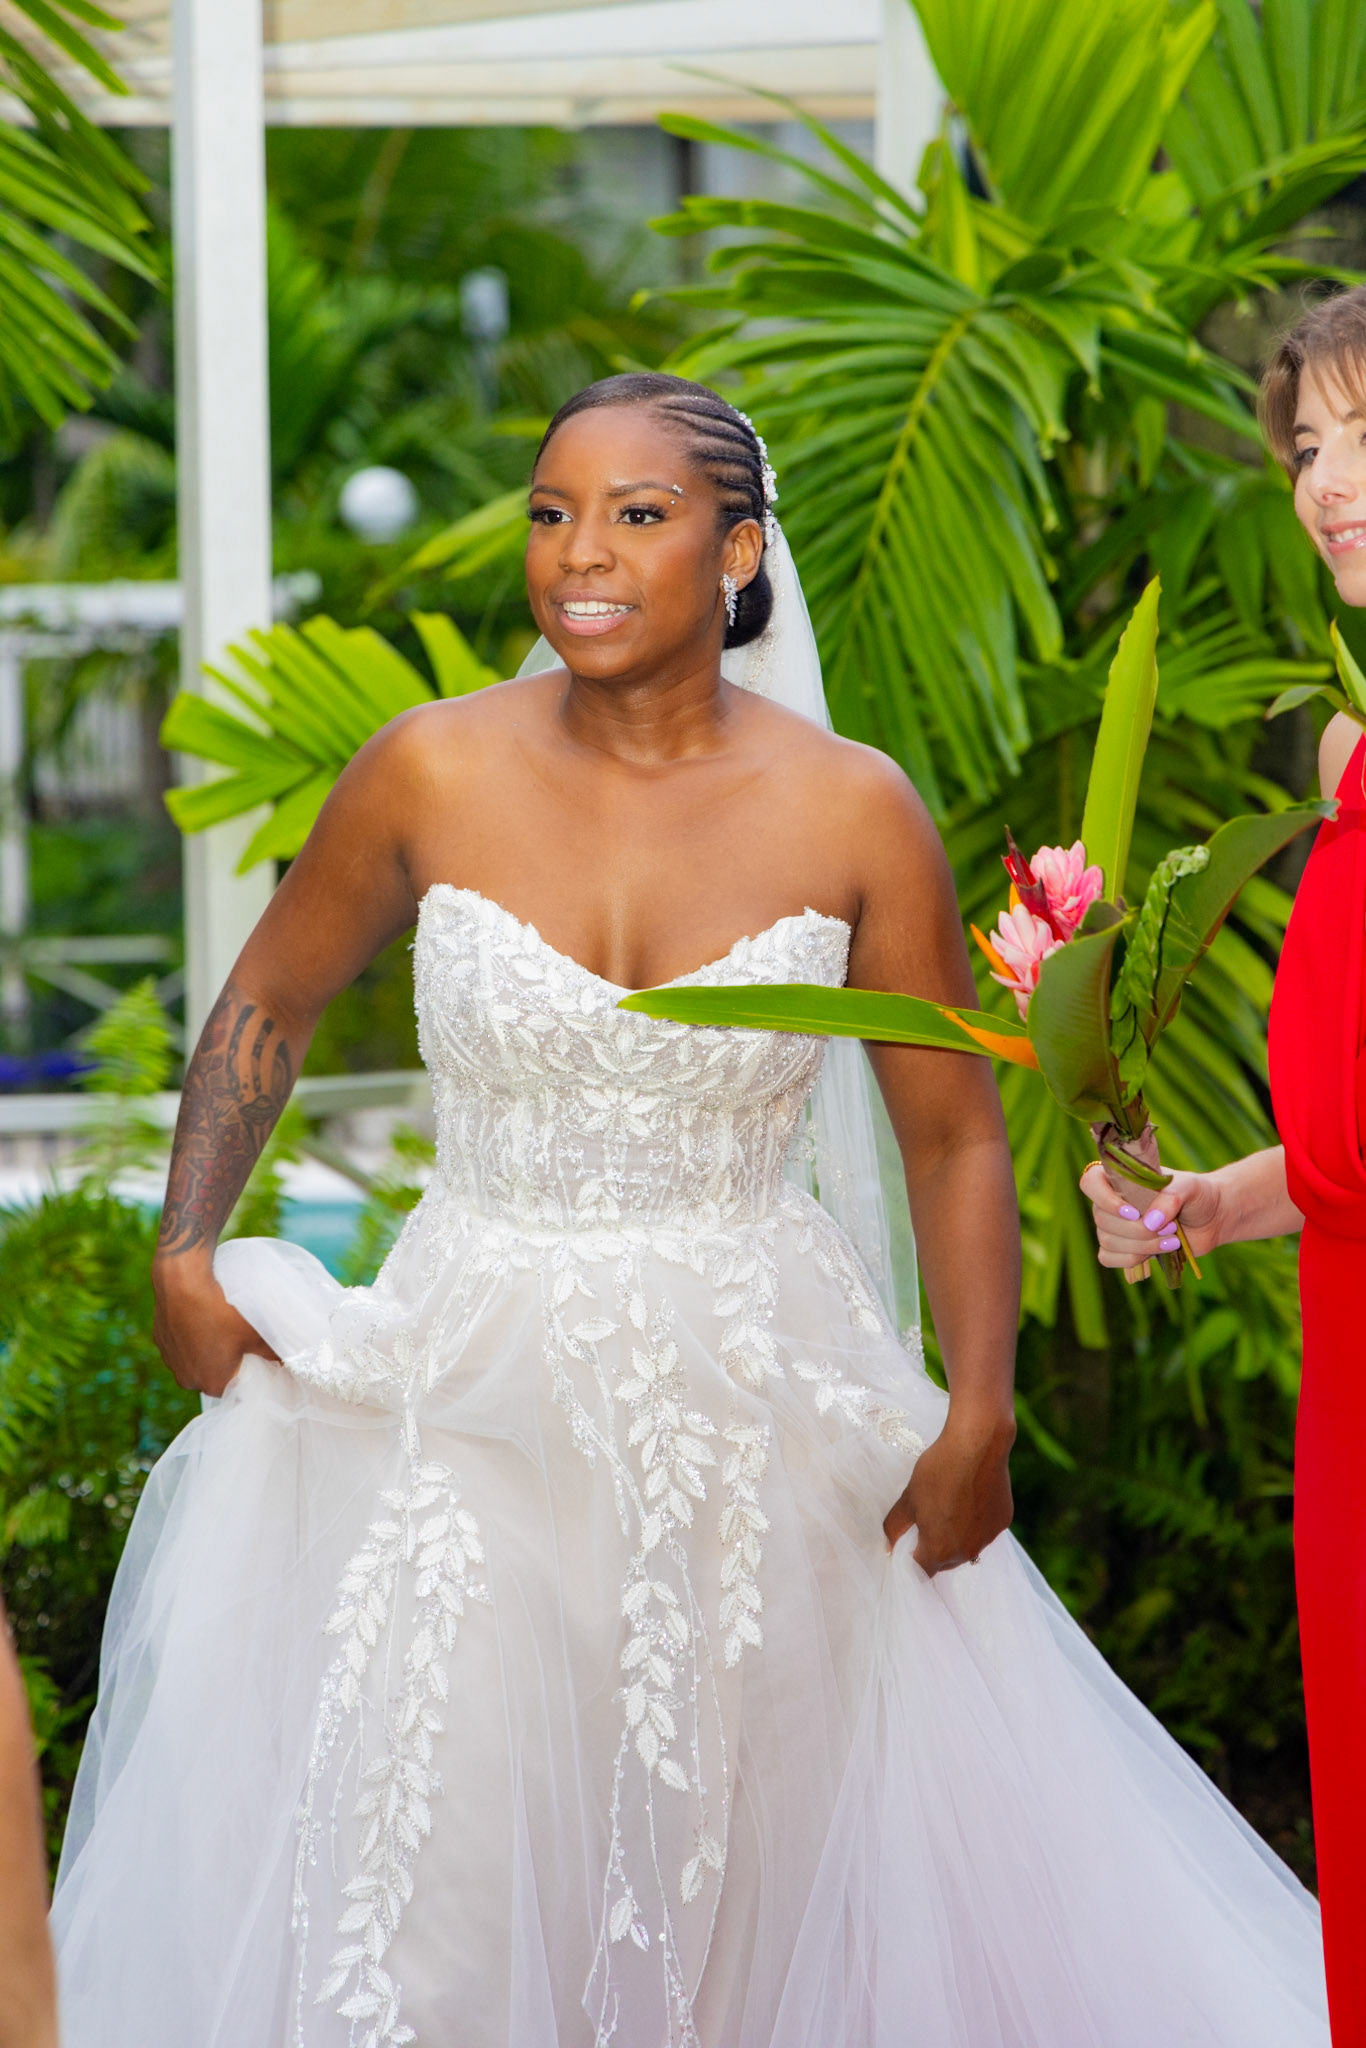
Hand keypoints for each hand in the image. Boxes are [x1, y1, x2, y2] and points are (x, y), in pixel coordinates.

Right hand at [152, 1253, 275, 1396]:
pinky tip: (202, 1321)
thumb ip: (275, 1353)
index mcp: (211, 1383)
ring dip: (207, 1352)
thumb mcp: (256, 1333)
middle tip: (239, 1344)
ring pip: (195, 1362)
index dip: (248, 1374)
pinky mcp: (160, 1340)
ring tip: (220, 1330)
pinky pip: (181, 1346)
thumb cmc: (223, 1310)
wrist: (184, 1280)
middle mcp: (187, 1379)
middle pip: (214, 1377)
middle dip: (227, 1365)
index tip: (255, 1359)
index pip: (236, 1388)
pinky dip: (191, 1339)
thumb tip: (291, 1363)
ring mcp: (170, 1360)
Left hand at [883, 1410, 1013, 1574]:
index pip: (921, 1571)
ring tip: (949, 1505)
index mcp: (939, 1550)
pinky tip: (970, 1497)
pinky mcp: (1003, 1523)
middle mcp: (966, 1552)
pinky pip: (984, 1531)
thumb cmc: (938, 1471)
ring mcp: (987, 1539)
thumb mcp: (908, 1498)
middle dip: (933, 1548)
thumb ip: (895, 1527)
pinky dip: (975, 1522)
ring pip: (966, 1546)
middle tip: (927, 1520)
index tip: (907, 1544)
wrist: (977, 1446)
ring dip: (956, 1536)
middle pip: (945, 1562)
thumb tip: (888, 1545)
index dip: (911, 1560)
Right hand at [1079, 1159, 1223, 1268]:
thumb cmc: (1197, 1195)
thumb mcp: (1189, 1187)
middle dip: (1137, 1230)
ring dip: (1140, 1246)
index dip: (1105, 1199)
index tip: (1134, 1212)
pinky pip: (1107, 1258)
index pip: (1090, 1182)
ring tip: (1171, 1241)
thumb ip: (1169, 1198)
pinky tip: (1155, 1253)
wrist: (1212, 1219)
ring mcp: (1115, 1227)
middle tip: (1169, 1228)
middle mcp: (1112, 1201)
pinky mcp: (1122, 1249)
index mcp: (1121, 1178)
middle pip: (1101, 1218)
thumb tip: (1150, 1222)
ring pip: (1107, 1241)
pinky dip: (1131, 1259)